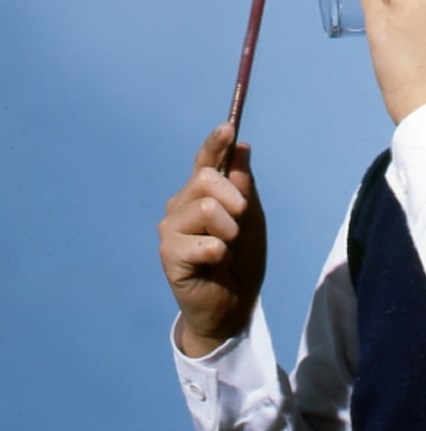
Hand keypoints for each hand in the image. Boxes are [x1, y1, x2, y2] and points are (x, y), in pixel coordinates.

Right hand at [158, 123, 266, 356]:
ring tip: (226, 249)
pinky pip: (207, 243)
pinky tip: (215, 265)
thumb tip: (241, 148)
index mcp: (202, 193)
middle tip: (239, 224)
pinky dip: (222, 255)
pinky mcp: (169, 254)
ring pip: (207, 209)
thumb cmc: (242, 258)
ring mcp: (172, 229)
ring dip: (230, 232)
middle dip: (234, 200)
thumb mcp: (251, 218)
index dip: (215, 143)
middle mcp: (181, 205)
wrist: (234, 303)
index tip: (228, 127)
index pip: (206, 161)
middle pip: (205, 179)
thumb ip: (244, 186)